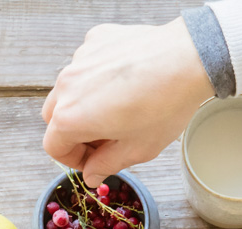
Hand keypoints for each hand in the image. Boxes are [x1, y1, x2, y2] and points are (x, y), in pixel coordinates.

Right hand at [42, 18, 213, 187]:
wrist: (187, 60)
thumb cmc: (163, 108)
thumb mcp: (136, 149)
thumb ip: (106, 165)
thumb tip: (91, 175)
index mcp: (70, 117)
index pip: (54, 147)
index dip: (73, 160)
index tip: (94, 162)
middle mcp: (67, 85)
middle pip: (55, 117)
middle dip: (74, 133)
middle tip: (104, 141)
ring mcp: (80, 59)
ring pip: (69, 90)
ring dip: (84, 106)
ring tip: (117, 112)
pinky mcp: (96, 40)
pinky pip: (87, 65)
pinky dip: (98, 79)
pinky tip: (126, 84)